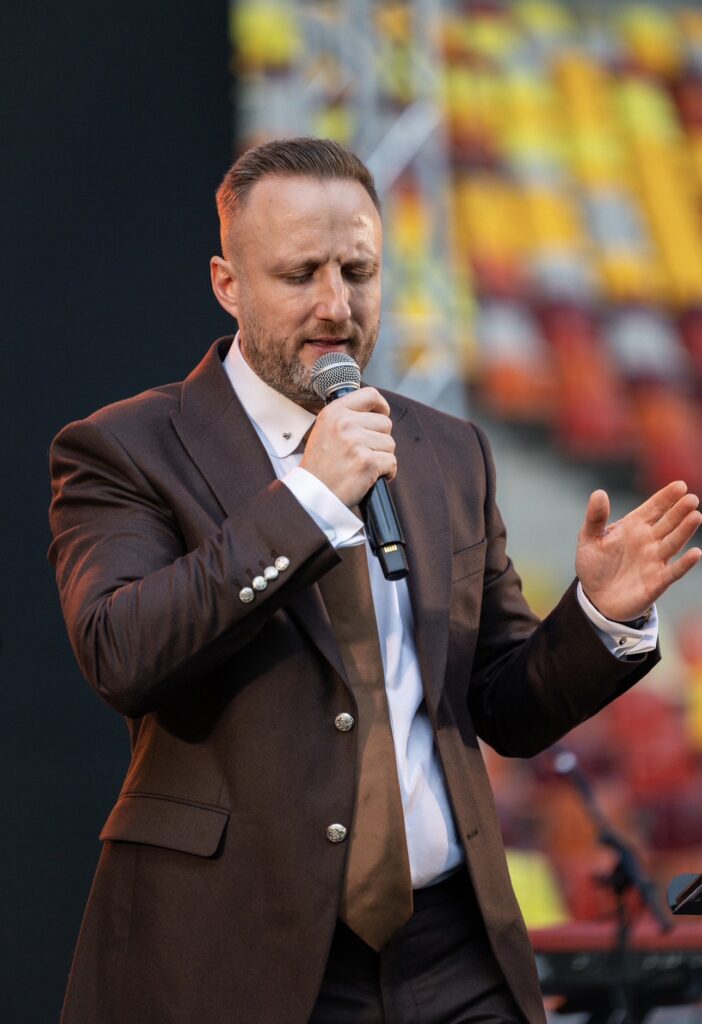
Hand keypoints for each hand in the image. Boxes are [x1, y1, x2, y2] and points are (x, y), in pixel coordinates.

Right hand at [300, 387, 395, 506]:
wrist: (313, 495)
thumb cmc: (320, 468)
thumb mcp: (324, 431)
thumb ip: (346, 418)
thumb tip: (376, 411)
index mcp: (334, 412)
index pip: (370, 395)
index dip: (381, 406)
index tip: (382, 415)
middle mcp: (344, 423)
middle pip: (385, 423)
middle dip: (380, 440)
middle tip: (364, 454)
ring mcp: (356, 442)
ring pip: (390, 444)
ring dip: (382, 457)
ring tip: (363, 466)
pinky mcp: (367, 462)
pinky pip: (391, 462)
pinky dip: (387, 473)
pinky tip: (370, 478)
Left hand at [576, 481, 701, 621]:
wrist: (595, 598)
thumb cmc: (594, 565)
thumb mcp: (589, 539)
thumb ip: (595, 517)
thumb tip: (599, 493)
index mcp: (634, 526)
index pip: (654, 508)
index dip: (666, 497)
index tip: (680, 485)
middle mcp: (649, 541)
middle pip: (668, 522)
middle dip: (679, 511)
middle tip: (691, 499)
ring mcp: (654, 560)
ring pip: (673, 542)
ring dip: (684, 531)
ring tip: (695, 516)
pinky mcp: (657, 582)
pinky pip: (673, 571)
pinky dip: (684, 564)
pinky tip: (695, 553)